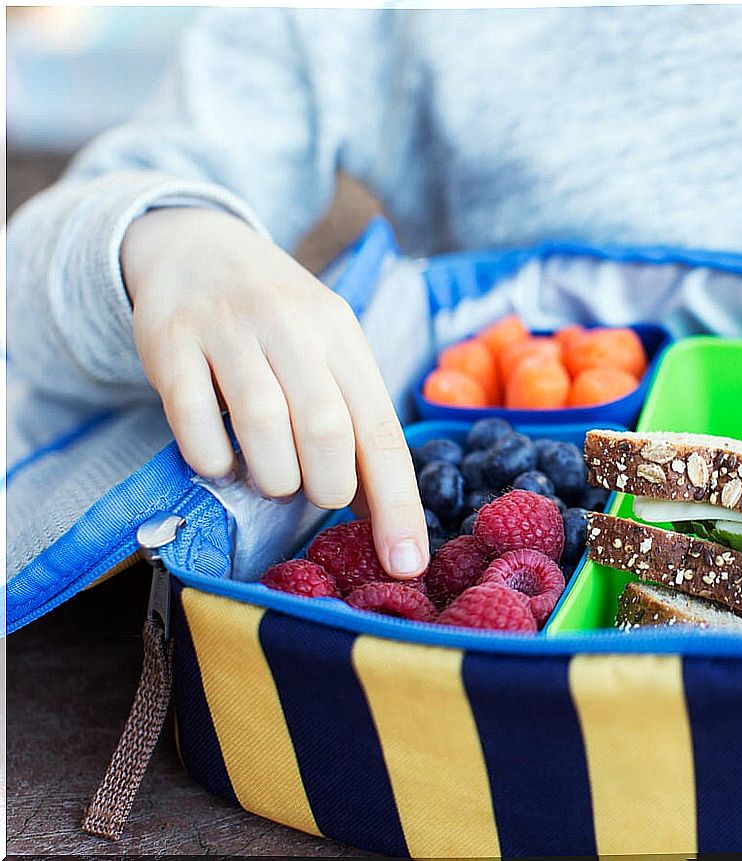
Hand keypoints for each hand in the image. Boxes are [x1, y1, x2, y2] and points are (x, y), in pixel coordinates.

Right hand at [122, 207, 428, 576]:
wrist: (198, 248)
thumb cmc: (279, 323)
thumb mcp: (329, 353)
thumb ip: (354, 422)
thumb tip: (384, 515)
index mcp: (344, 337)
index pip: (382, 432)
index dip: (398, 505)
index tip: (405, 565)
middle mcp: (293, 326)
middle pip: (327, 428)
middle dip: (327, 486)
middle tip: (314, 494)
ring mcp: (228, 329)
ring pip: (263, 422)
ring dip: (272, 476)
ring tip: (271, 478)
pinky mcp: (170, 339)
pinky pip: (192, 416)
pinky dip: (210, 457)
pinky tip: (219, 461)